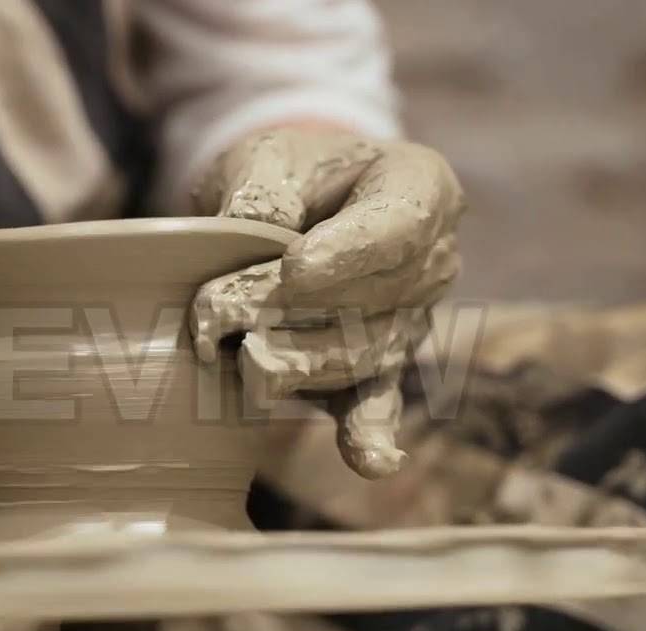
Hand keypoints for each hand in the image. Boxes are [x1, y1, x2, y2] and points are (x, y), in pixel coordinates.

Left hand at [190, 127, 464, 478]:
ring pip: (360, 354)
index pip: (399, 226)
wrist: (297, 207)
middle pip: (370, 298)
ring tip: (235, 356)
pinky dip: (369, 432)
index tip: (294, 267)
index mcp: (419, 187)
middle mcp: (432, 260)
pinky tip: (368, 459)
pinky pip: (377, 401)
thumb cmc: (287, 173)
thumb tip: (254, 227)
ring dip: (292, 361)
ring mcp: (411, 321)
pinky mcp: (378, 369)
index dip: (347, 253)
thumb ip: (263, 186)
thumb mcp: (267, 154)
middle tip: (214, 310)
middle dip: (287, 310)